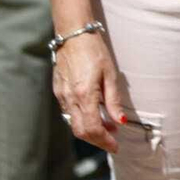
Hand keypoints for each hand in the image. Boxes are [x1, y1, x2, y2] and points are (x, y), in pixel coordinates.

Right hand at [53, 30, 125, 152]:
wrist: (73, 34)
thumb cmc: (94, 50)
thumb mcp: (110, 74)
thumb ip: (113, 100)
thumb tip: (120, 121)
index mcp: (84, 94)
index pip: (93, 128)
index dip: (105, 141)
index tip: (116, 145)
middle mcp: (70, 98)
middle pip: (81, 131)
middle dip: (97, 140)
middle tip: (113, 139)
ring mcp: (62, 96)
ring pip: (73, 124)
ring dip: (90, 130)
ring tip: (108, 126)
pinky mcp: (59, 91)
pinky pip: (69, 113)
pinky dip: (82, 119)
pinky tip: (94, 113)